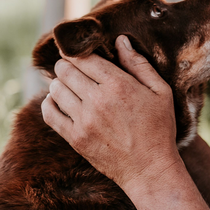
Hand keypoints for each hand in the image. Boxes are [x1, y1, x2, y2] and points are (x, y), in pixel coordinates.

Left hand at [41, 35, 180, 192]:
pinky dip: (49, 103)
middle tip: (72, 67)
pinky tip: (57, 101)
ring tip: (68, 84)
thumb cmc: (159, 129)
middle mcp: (97, 101)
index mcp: (118, 85)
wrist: (150, 169)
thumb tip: (120, 40)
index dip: (77, 52)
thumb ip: (139, 64)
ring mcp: (84, 121)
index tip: (76, 51)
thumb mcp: (160, 92)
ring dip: (59, 83)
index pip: (84, 58)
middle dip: (66, 65)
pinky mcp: (75, 138)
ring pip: (56, 89)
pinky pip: (49, 114)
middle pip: (65, 70)